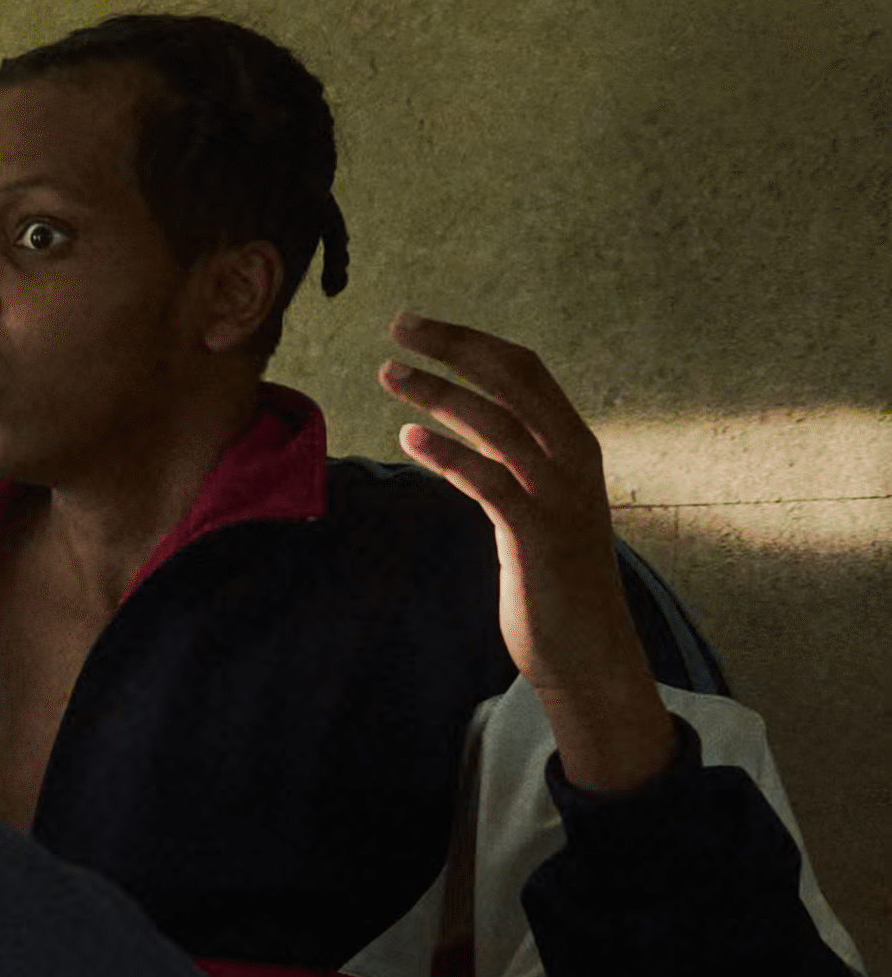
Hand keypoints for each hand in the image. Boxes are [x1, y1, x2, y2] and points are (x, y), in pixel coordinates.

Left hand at [379, 312, 675, 792]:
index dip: (472, 342)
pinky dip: (450, 454)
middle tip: (397, 325)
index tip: (419, 326)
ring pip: (499, 423)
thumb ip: (511, 466)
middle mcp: (574, 460)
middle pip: (515, 379)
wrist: (587, 652)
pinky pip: (490, 481)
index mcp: (575, 445)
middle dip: (455, 346)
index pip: (526, 371)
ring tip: (389, 373)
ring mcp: (559, 497)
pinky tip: (408, 437)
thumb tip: (468, 432)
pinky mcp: (538, 536)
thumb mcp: (535, 507)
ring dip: (439, 392)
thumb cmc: (554, 580)